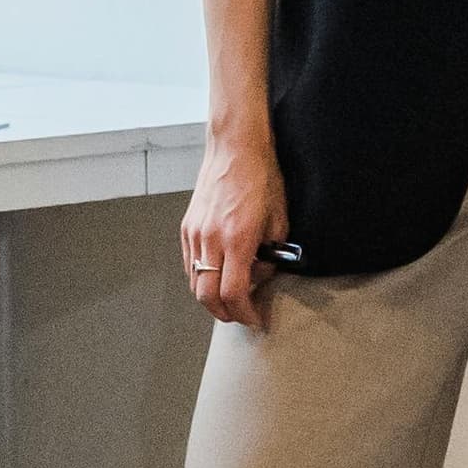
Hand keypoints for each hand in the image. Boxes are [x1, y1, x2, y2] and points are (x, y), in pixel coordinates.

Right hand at [182, 122, 290, 329]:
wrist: (235, 148)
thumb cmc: (262, 178)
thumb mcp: (279, 219)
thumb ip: (271, 254)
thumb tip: (262, 276)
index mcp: (237, 238)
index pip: (234, 293)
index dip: (245, 313)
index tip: (255, 320)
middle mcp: (211, 239)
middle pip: (207, 297)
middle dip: (225, 314)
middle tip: (241, 316)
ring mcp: (195, 233)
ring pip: (194, 283)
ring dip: (211, 298)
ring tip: (231, 298)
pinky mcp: (187, 227)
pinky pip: (189, 264)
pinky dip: (202, 278)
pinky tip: (218, 275)